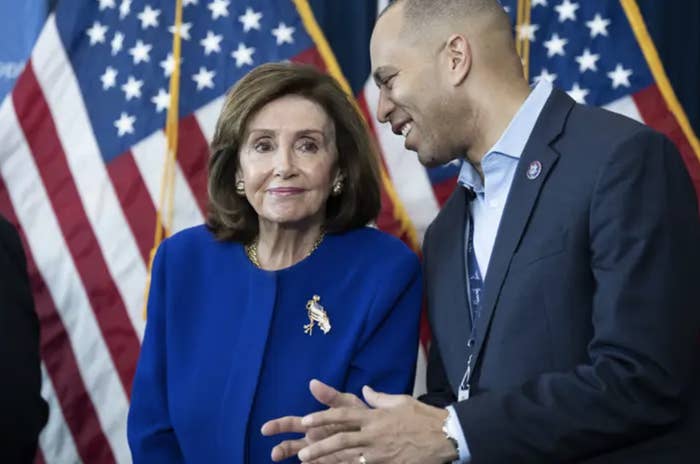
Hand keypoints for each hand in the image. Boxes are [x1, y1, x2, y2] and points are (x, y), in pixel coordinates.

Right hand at [261, 379, 367, 461]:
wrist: (382, 432)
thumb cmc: (361, 415)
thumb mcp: (347, 403)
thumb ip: (331, 396)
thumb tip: (312, 383)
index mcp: (315, 423)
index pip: (292, 423)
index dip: (278, 426)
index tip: (265, 429)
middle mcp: (315, 439)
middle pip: (293, 445)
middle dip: (282, 449)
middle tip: (274, 454)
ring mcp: (324, 454)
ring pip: (305, 459)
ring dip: (298, 460)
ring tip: (296, 462)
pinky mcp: (335, 463)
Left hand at [296, 385, 456, 463]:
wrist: (445, 435)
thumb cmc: (423, 416)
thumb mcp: (400, 401)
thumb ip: (378, 397)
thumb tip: (365, 390)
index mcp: (375, 415)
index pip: (343, 414)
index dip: (323, 416)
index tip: (306, 420)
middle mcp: (374, 433)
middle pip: (341, 439)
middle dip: (320, 446)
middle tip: (302, 452)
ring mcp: (381, 452)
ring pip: (349, 457)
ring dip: (328, 461)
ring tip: (311, 463)